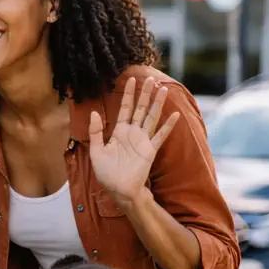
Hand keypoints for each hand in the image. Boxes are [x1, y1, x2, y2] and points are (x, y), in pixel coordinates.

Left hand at [89, 77, 181, 205]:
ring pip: (151, 118)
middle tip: (149, 79)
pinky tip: (174, 115)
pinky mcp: (150, 150)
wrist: (118, 190)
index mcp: (119, 132)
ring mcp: (143, 140)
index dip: (127, 95)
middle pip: (140, 109)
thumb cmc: (106, 173)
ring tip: (163, 90)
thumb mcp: (96, 151)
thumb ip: (95, 132)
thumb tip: (94, 113)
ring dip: (157, 104)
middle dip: (144, 94)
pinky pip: (160, 136)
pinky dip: (167, 126)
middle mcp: (132, 133)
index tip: (130, 80)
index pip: (125, 109)